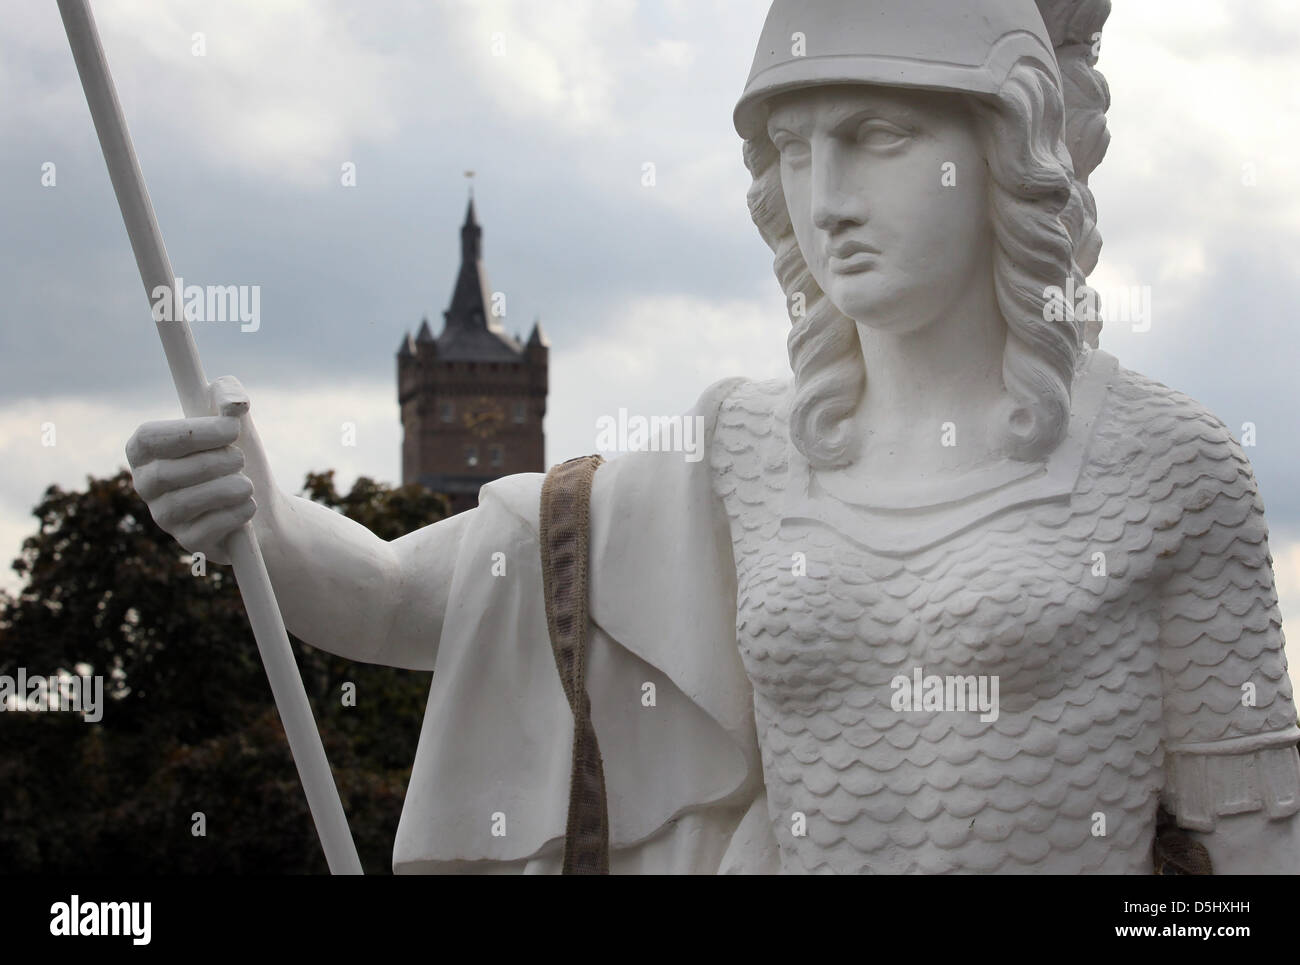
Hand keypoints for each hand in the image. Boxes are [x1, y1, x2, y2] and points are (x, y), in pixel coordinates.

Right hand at [125, 376, 263, 565]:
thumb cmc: (238, 457)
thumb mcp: (235, 422)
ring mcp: (164, 516)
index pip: (150, 438)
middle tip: (240, 458)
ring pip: (184, 503)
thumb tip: (235, 402)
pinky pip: (206, 529)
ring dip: (228, 488)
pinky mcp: (188, 542)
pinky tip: (247, 506)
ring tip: (246, 484)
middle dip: (215, 462)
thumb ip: (228, 397)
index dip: (192, 432)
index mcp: (147, 450)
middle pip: (166, 473)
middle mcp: (146, 484)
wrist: (265, 504)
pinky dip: (236, 513)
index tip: (232, 428)